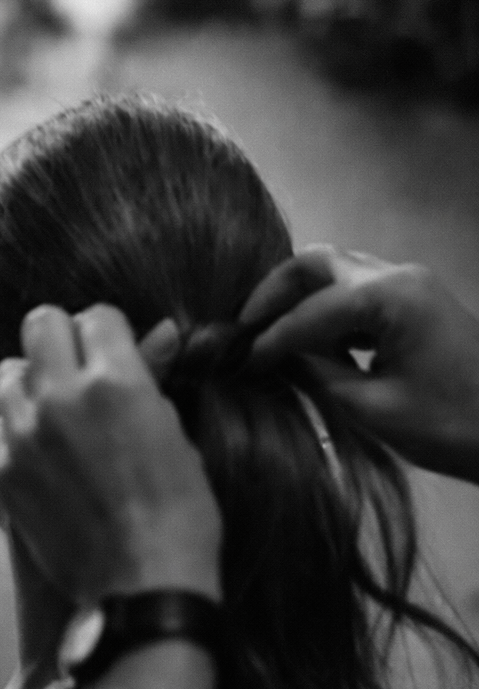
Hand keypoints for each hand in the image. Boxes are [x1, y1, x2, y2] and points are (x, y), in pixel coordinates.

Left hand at [0, 305, 221, 603]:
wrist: (142, 585)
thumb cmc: (178, 511)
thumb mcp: (175, 434)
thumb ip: (152, 377)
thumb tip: (162, 331)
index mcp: (115, 380)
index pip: (95, 315)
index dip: (108, 333)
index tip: (115, 353)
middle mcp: (62, 397)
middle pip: (40, 323)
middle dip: (62, 338)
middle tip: (79, 367)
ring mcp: (25, 435)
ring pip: (9, 372)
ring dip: (33, 382)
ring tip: (58, 411)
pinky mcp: (3, 471)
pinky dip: (16, 432)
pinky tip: (43, 454)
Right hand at [241, 247, 478, 481]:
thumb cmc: (451, 425)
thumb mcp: (373, 409)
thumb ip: (318, 375)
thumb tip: (274, 359)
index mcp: (389, 296)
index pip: (310, 311)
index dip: (269, 337)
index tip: (238, 360)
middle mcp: (398, 275)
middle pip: (317, 263)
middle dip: (275, 293)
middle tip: (245, 327)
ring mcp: (412, 284)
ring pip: (338, 272)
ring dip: (303, 299)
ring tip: (272, 337)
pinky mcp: (419, 302)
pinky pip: (360, 291)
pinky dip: (330, 311)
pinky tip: (315, 346)